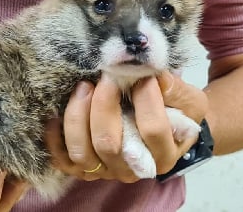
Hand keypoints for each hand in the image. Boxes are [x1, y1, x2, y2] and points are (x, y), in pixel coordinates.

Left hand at [46, 72, 207, 181]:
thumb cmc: (175, 110)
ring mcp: (105, 169)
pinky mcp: (84, 167)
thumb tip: (148, 72)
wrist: (164, 126)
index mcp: (163, 155)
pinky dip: (56, 137)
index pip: (153, 131)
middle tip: (105, 77)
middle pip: (109, 144)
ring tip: (83, 87)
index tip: (142, 76)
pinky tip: (58, 112)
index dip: (146, 100)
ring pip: (82, 152)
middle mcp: (132, 169)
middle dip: (102, 105)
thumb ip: (173, 88)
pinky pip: (63, 158)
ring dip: (78, 116)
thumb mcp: (186, 99)